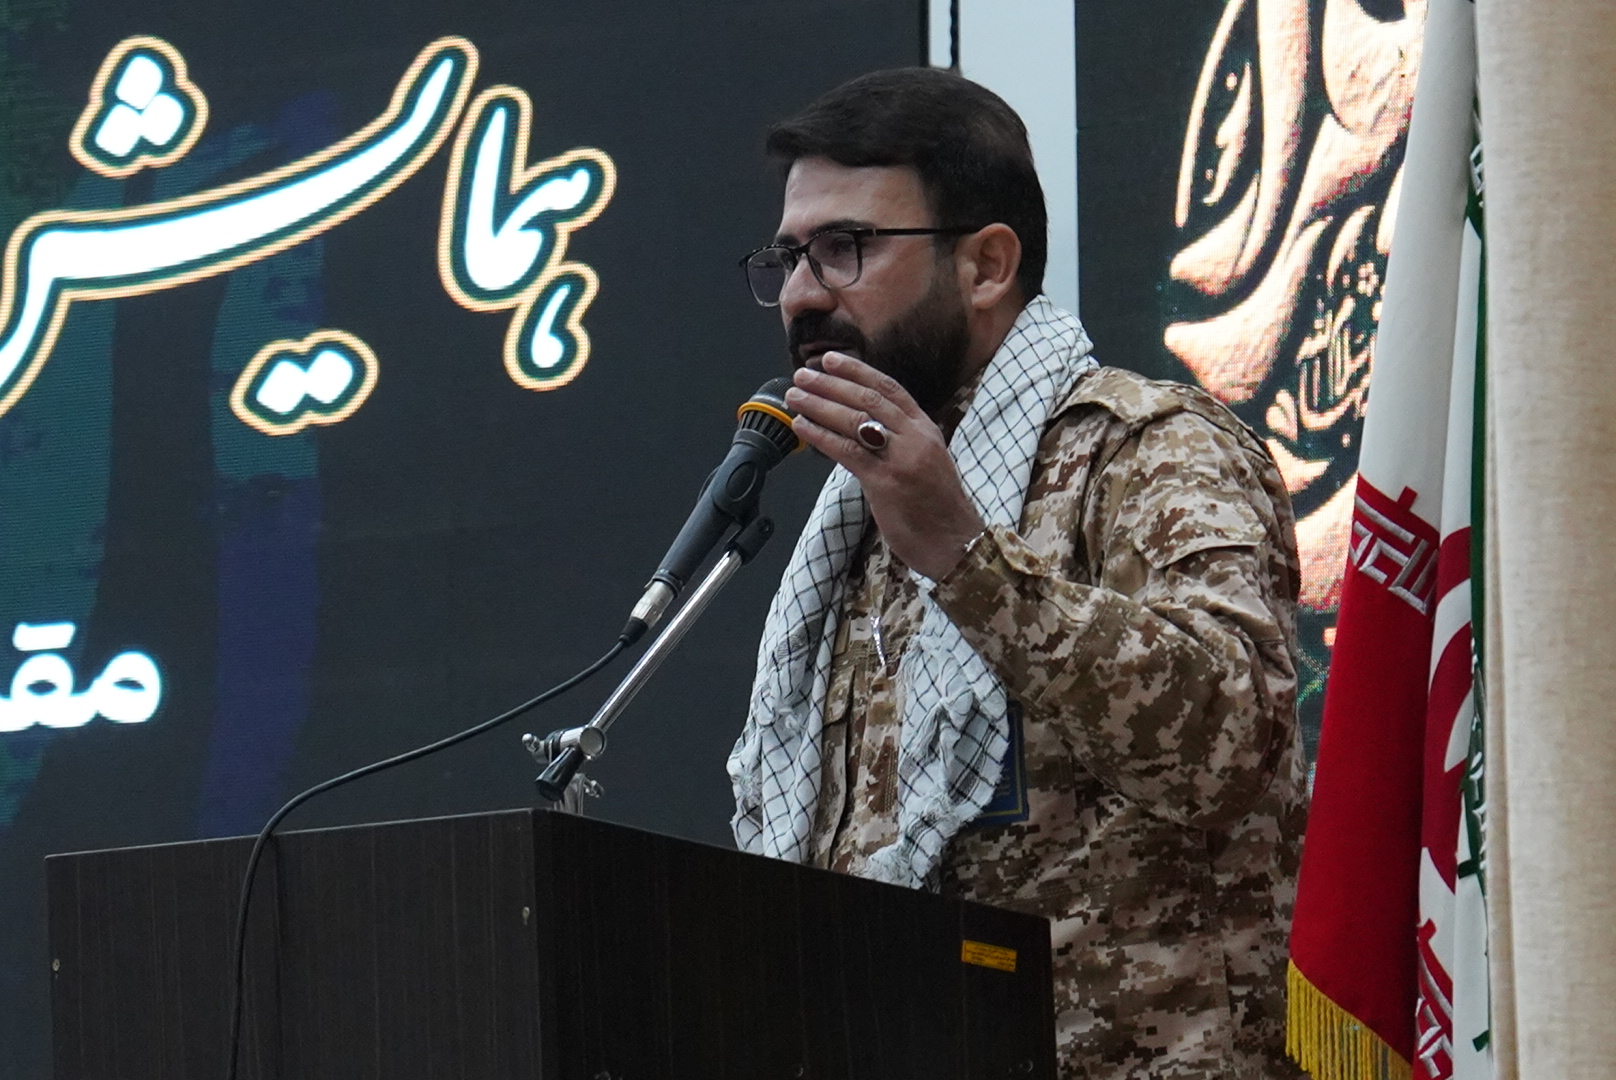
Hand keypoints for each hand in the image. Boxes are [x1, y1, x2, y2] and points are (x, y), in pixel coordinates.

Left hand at [785, 351, 984, 579]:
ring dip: (819, 404)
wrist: (955, 544)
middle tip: (803, 374)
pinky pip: (847, 451)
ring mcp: (901, 458)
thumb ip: (899, 441)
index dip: (858, 370)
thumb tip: (863, 427)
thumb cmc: (936, 508)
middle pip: (867, 398)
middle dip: (831, 383)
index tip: (831, 359)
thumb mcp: (925, 461)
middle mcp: (915, 437)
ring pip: (854, 420)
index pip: (889, 388)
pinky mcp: (885, 482)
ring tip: (795, 396)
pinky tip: (802, 426)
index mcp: (925, 429)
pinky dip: (821, 435)